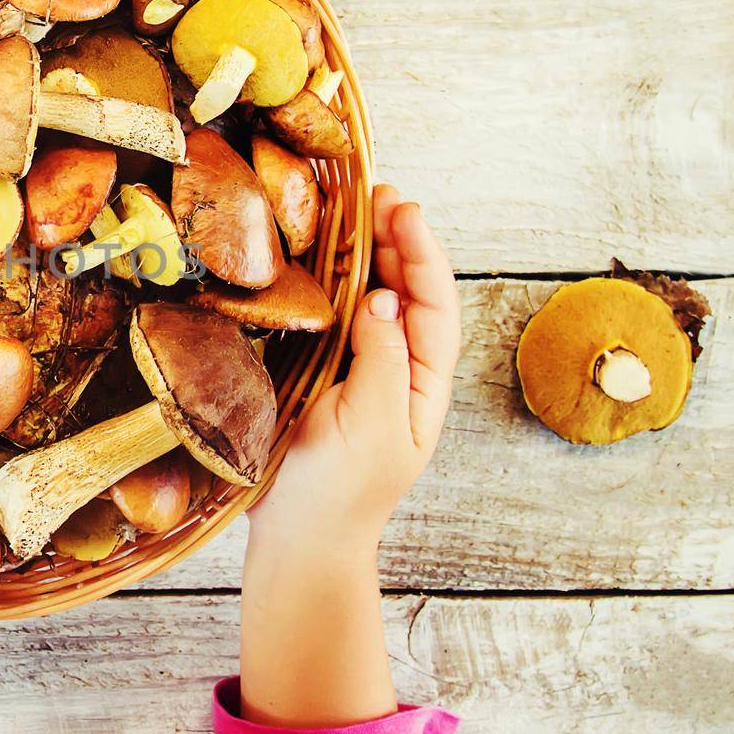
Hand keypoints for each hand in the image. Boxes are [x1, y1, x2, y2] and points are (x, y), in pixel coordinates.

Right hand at [248, 184, 461, 554]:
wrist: (299, 541)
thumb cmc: (338, 492)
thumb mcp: (370, 424)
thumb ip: (382, 358)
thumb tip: (386, 297)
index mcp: (422, 384)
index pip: (433, 304)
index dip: (421, 253)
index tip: (402, 209)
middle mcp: (398, 371)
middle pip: (408, 293)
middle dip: (397, 240)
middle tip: (375, 192)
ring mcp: (361, 374)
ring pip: (374, 301)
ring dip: (368, 255)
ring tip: (353, 210)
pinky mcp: (323, 378)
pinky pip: (336, 320)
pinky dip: (332, 283)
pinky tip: (318, 260)